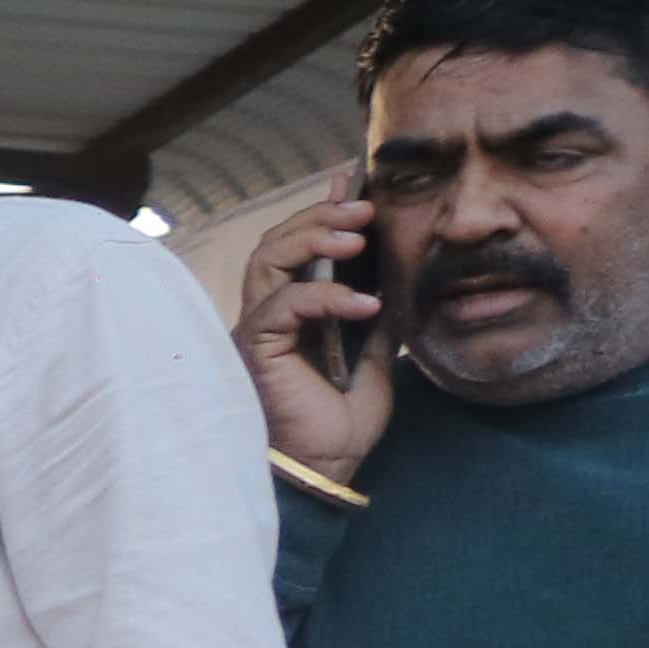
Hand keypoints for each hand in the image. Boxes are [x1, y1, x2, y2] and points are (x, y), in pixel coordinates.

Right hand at [237, 178, 399, 482]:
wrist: (325, 466)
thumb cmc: (339, 423)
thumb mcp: (375, 357)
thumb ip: (376, 318)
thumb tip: (393, 278)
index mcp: (292, 313)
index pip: (297, 248)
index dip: (322, 210)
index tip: (356, 181)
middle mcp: (266, 314)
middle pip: (274, 242)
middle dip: (320, 216)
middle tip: (365, 209)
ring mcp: (256, 329)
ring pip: (267, 259)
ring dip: (313, 238)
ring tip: (357, 237)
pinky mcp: (256, 347)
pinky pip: (282, 303)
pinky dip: (324, 296)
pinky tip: (365, 304)